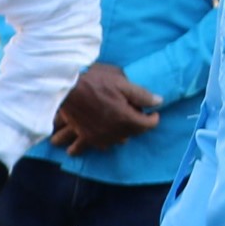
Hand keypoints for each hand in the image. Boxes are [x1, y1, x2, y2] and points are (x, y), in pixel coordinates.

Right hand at [47, 64, 162, 156]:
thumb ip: (141, 94)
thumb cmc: (94, 80)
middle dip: (138, 123)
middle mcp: (113, 131)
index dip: (153, 118)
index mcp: (125, 117)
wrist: (66, 87)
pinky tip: (107, 133)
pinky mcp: (87, 136)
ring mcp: (99, 136)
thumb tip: (158, 101)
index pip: (147, 125)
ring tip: (122, 122)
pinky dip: (107, 139)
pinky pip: (101, 144)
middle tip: (137, 112)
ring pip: (119, 140)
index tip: (153, 112)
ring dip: (124, 132)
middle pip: (133, 133)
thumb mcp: (121, 82)